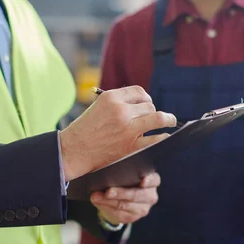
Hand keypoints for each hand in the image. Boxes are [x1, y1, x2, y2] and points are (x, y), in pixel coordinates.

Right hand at [60, 86, 175, 180]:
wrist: (73, 151)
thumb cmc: (84, 130)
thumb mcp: (97, 107)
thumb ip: (117, 103)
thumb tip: (140, 104)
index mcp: (111, 97)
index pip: (139, 92)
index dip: (146, 98)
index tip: (147, 104)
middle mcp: (121, 110)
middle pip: (149, 105)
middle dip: (152, 111)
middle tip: (155, 117)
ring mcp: (127, 128)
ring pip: (157, 117)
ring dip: (167, 119)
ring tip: (170, 121)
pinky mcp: (131, 146)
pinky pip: (156, 139)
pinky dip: (163, 137)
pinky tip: (165, 136)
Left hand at [90, 173, 160, 224]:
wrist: (121, 199)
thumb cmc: (124, 181)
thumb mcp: (124, 175)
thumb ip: (118, 174)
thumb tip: (104, 176)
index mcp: (152, 180)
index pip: (154, 180)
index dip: (148, 181)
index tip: (142, 181)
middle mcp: (150, 195)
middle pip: (137, 194)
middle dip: (121, 193)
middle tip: (108, 191)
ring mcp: (143, 208)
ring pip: (126, 205)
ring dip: (109, 201)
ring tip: (96, 197)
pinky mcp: (133, 217)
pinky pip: (119, 214)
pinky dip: (106, 207)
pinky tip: (98, 202)